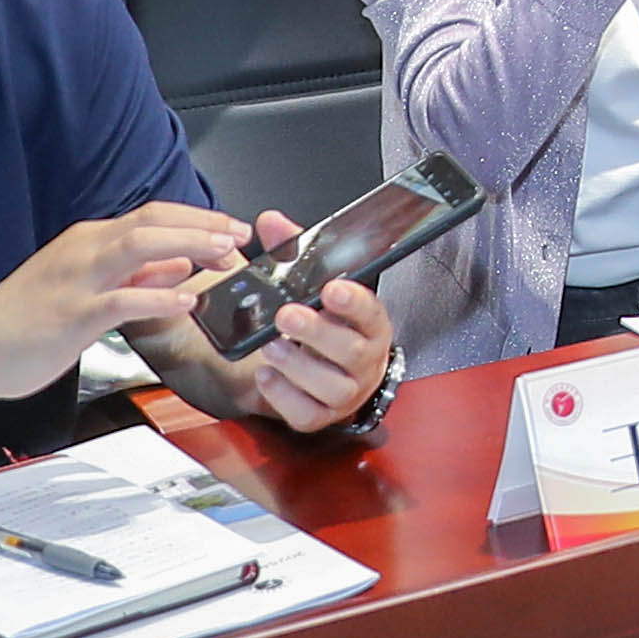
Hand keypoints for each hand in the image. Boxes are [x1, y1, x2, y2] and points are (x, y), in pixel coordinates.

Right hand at [0, 201, 257, 397]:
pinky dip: (158, 296)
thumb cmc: (23, 322)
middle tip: (240, 236)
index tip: (230, 227)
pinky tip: (186, 302)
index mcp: (88, 241)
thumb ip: (134, 275)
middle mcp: (84, 250)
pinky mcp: (70, 315)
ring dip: (189, 245)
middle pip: (153, 222)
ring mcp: (76, 281)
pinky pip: (121, 300)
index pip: (153, 216)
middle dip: (203, 225)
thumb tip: (180, 262)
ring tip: (224, 254)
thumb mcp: (85, 287)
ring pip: (140, 246)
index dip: (197, 218)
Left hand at [217, 213, 392, 432]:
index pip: (371, 312)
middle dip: (317, 333)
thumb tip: (271, 222)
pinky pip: (306, 414)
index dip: (354, 302)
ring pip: (331, 386)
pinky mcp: (321, 415)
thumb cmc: (329, 326)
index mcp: (370, 324)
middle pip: (351, 351)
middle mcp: (364, 360)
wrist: (335, 374)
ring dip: (297, 365)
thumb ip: (296, 255)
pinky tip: (267, 375)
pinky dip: (283, 396)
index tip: (332, 289)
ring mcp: (346, 392)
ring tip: (271, 346)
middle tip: (287, 315)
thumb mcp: (317, 286)